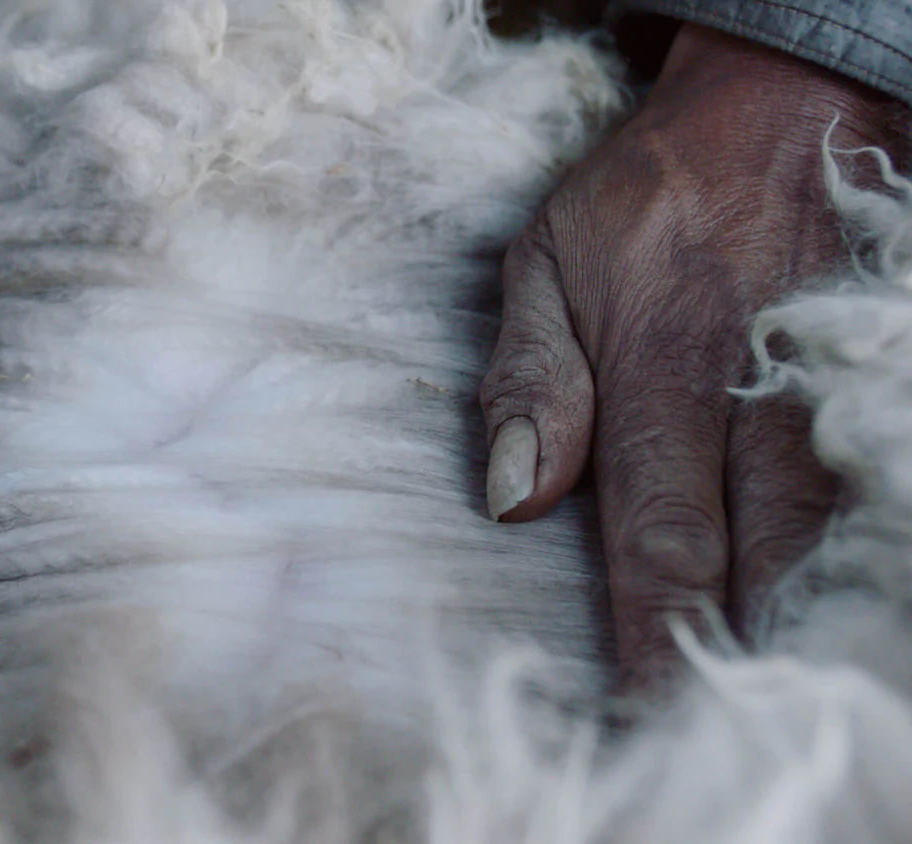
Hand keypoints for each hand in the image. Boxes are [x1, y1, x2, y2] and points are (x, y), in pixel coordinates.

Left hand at [480, 25, 907, 685]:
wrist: (785, 100)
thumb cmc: (646, 194)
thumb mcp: (546, 262)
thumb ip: (528, 381)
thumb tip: (511, 501)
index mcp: (660, 369)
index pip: (660, 535)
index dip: (656, 635)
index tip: (644, 714)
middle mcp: (758, 390)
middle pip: (764, 554)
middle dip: (743, 652)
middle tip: (725, 739)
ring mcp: (835, 382)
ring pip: (834, 530)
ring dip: (809, 615)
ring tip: (791, 698)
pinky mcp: (879, 366)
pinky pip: (875, 479)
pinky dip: (856, 548)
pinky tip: (846, 603)